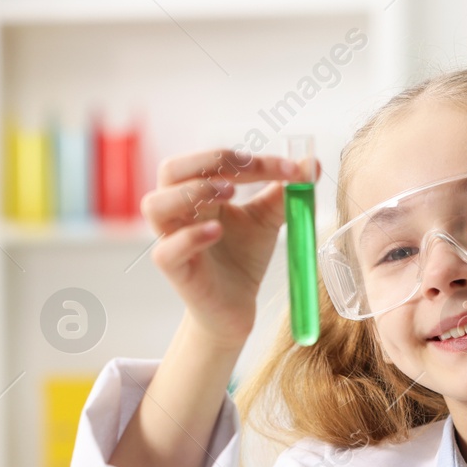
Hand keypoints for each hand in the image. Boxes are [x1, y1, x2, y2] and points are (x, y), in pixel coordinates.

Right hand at [142, 148, 308, 347]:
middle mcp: (180, 212)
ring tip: (228, 196)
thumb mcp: (267, 219)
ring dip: (192, 192)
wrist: (237, 307)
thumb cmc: (243, 258)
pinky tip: (217, 232)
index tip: (290, 169)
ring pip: (155, 205)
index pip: (212, 161)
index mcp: (199, 193)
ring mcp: (172, 240)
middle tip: (246, 174)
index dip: (250, 160)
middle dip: (209, 162)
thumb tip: (311, 163)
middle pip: (170, 170)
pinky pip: (166, 250)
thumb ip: (284, 191)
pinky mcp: (175, 270)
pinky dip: (190, 237)